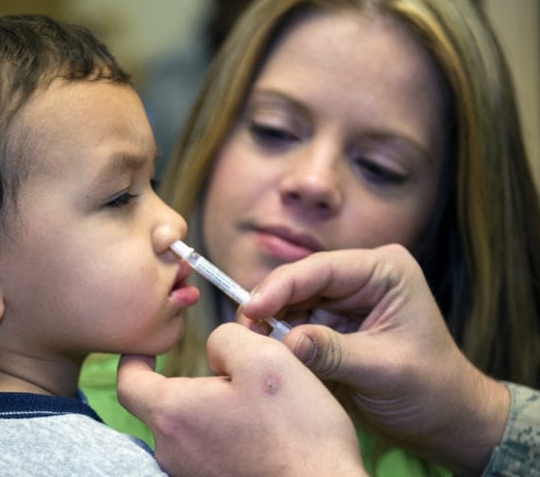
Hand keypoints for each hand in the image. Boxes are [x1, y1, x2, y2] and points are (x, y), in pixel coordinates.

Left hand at [117, 323, 366, 476]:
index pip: (128, 381)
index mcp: (173, 412)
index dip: (134, 358)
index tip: (148, 348)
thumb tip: (214, 348)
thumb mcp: (266, 358)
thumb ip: (227, 338)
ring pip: (187, 427)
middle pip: (162, 403)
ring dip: (210, 409)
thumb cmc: (296, 432)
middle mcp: (171, 449)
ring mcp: (190, 474)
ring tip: (254, 403)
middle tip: (229, 370)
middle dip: (188, 381)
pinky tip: (258, 432)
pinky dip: (222, 434)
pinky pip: (206, 451)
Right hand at [241, 244, 509, 474]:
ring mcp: (344, 300)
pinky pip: (295, 325)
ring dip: (271, 324)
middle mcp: (361, 278)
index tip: (251, 308)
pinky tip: (267, 353)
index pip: (322, 268)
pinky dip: (280, 340)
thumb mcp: (384, 369)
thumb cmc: (431, 389)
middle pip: (300, 282)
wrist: (445, 420)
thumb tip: (287, 341)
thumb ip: (334, 352)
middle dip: (270, 305)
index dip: (282, 286)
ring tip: (251, 345)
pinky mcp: (331, 325)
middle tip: (244, 331)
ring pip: (292, 303)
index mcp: (384, 271)